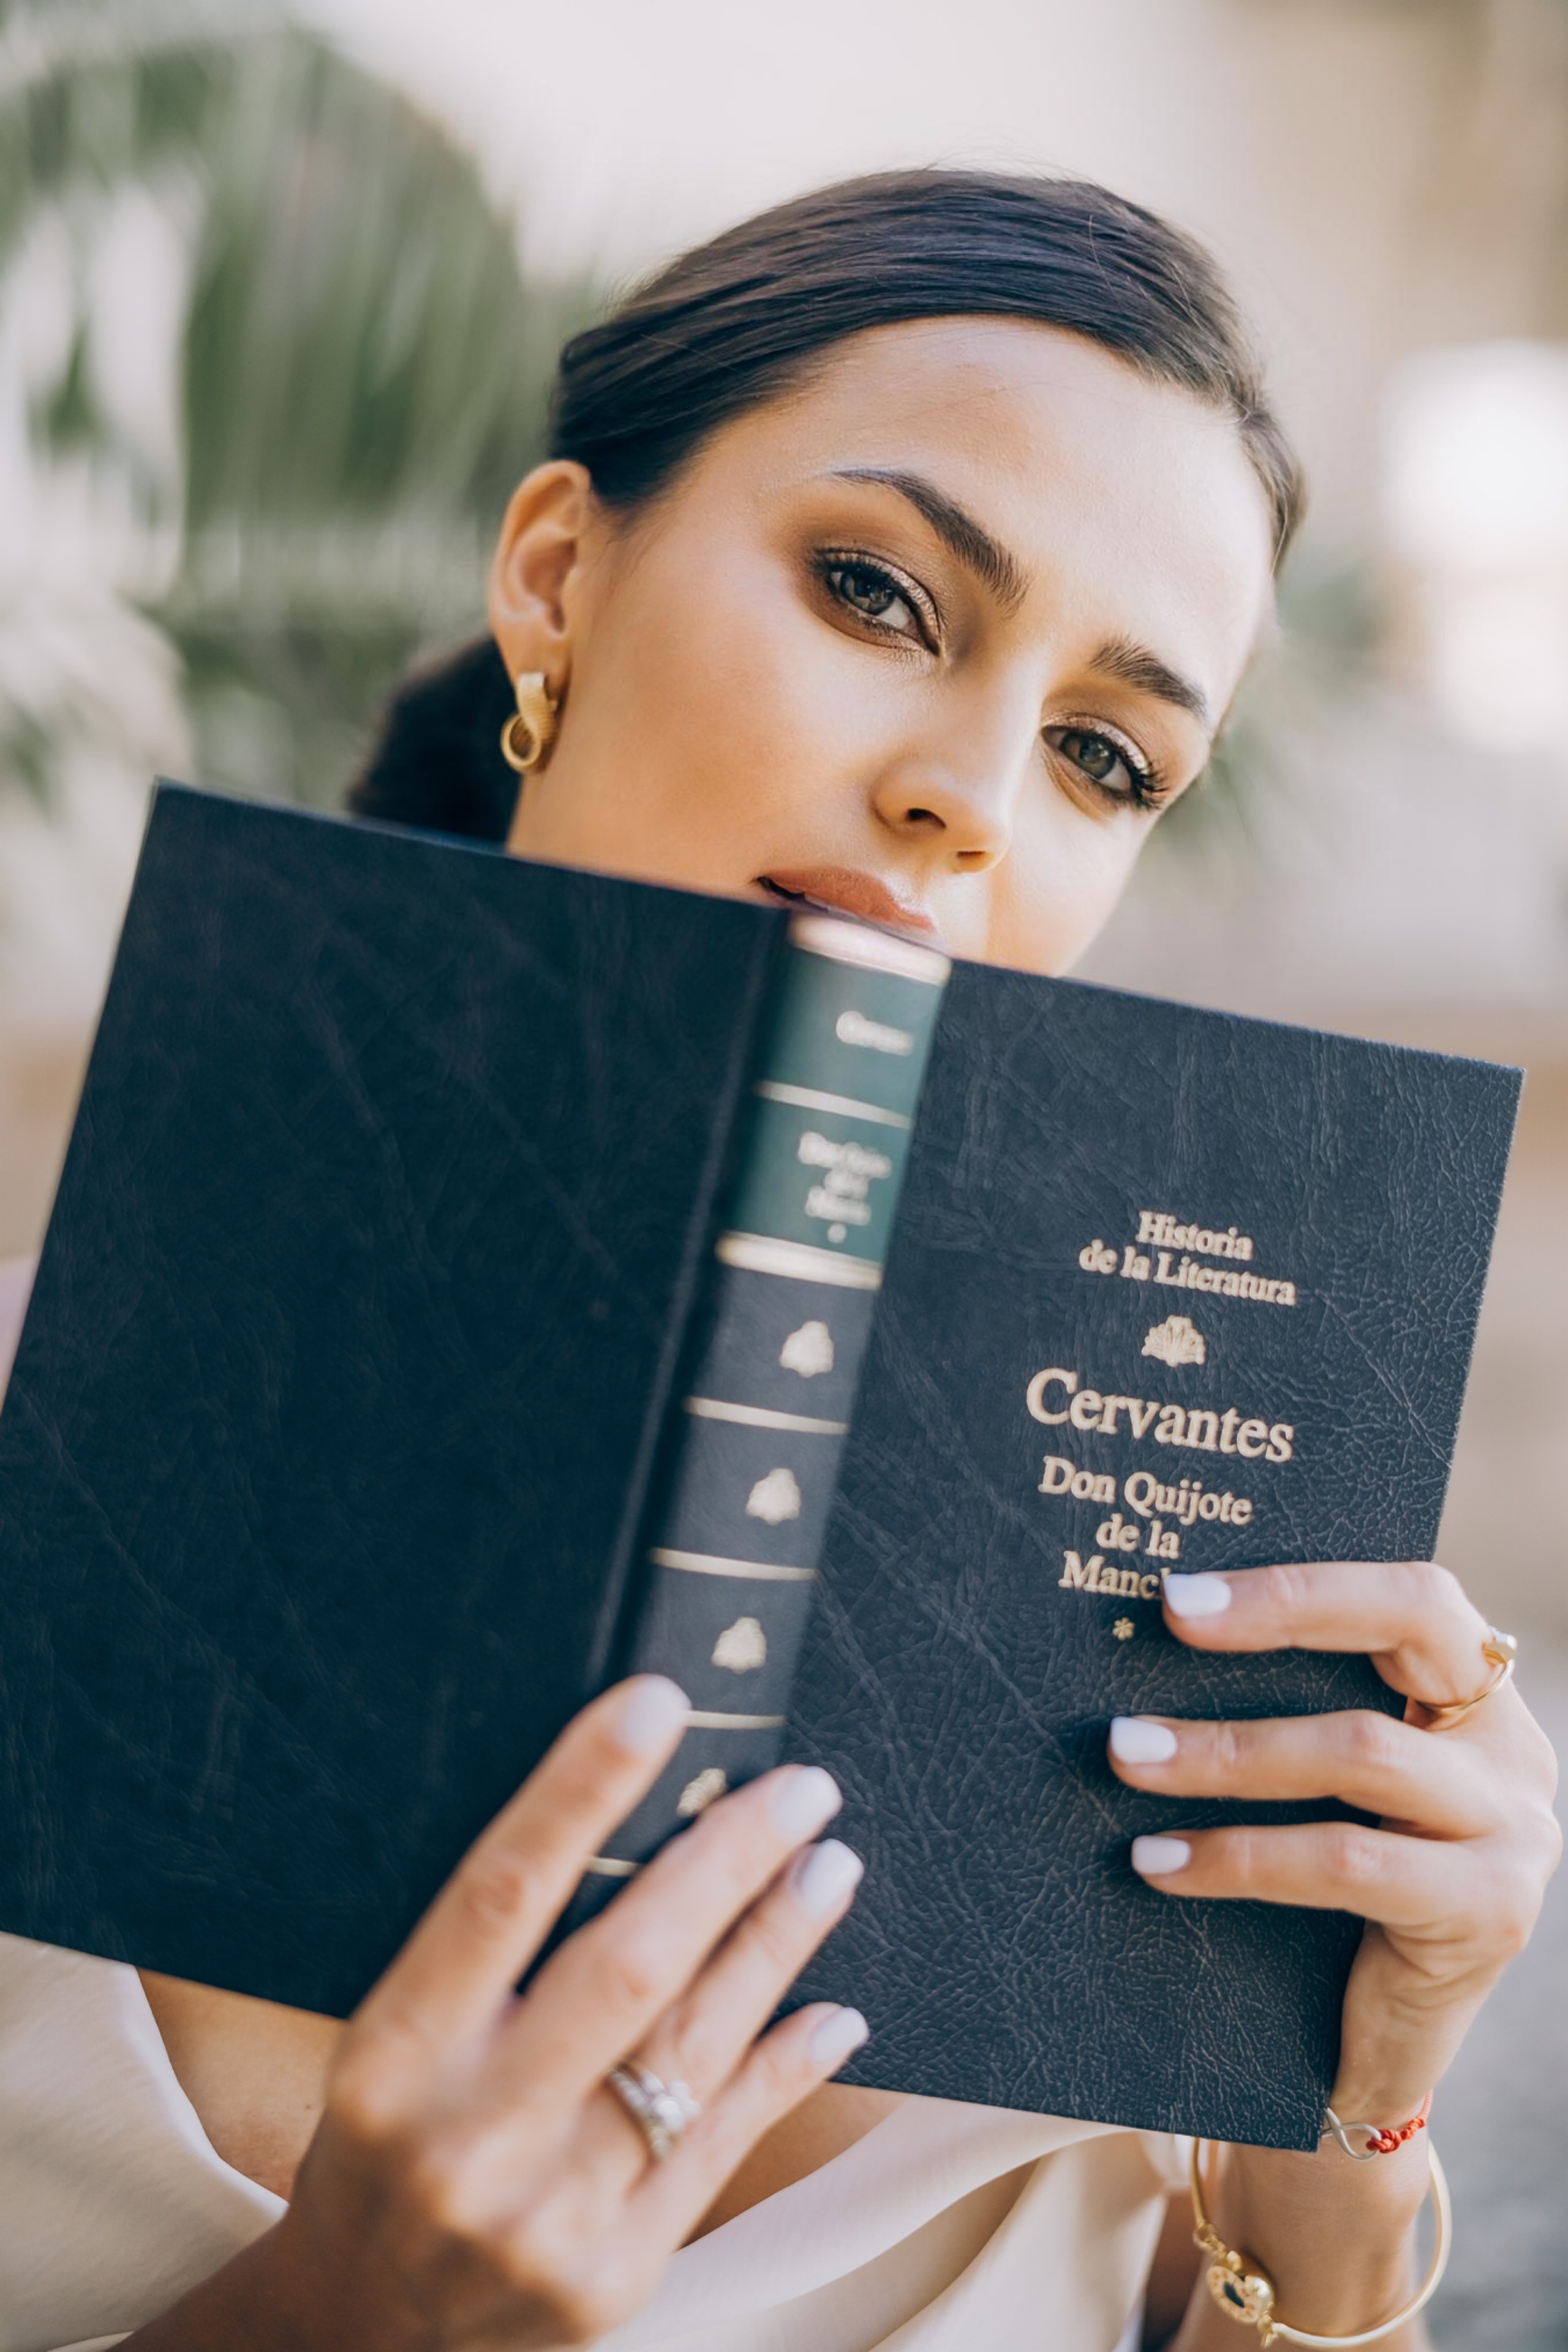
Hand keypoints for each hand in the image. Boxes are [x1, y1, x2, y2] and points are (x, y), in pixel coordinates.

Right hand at [132, 1676, 866, 2350]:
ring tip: (830, 1865)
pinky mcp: (616, 2276)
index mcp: (394, 2056)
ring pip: (692, 2048)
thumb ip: (487, 1954)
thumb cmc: (384, 2146)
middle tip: (799, 1785)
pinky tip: (833, 2007)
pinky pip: (723, 2145)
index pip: (503, 1892)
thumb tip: (629, 1816)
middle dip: (726, 1861)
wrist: (362, 2334)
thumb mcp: (393, 2041)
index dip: (582, 1788)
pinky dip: (785, 2065)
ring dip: (775, 1944)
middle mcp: (470, 2137)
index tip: (658, 1704)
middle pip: (625, 1967)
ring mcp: (550, 2217)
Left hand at [1108, 1560, 1560, 2123]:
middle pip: (1414, 1625)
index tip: (1182, 1591)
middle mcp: (1509, 1748)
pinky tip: (1159, 1863)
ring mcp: (1513, 1830)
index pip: (1411, 1593)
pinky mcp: (1488, 1913)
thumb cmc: (1319, 1900)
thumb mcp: (1312, 1792)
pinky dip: (1241, 1855)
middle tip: (1168, 1617)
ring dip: (1229, 1748)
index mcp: (1471, 1696)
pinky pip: (1347, 1862)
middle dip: (1283, 1612)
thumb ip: (1279, 1715)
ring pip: (1362, 1748)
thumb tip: (1140, 1643)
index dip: (1302, 1582)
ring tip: (1128, 1754)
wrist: (1364, 2057)